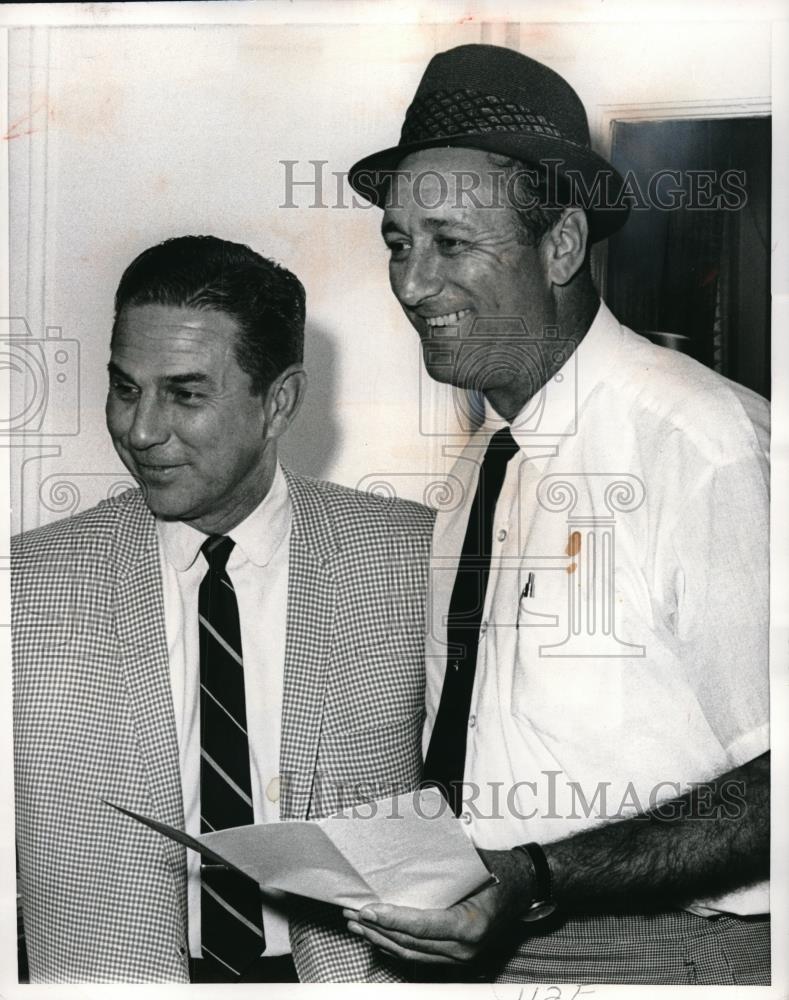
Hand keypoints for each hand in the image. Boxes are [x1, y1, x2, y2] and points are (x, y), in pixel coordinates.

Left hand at [342, 847, 534, 964]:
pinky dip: (395, 946)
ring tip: (356, 924)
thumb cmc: (501, 870)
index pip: (422, 926)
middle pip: (410, 944)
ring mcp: (462, 959)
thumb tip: (407, 848)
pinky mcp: (457, 959)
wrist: (526, 887)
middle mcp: (465, 949)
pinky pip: (419, 957)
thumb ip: (445, 861)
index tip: (366, 909)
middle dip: (377, 929)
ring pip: (411, 955)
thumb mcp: (476, 861)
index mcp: (471, 926)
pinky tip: (377, 935)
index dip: (391, 919)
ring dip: (380, 940)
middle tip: (351, 912)